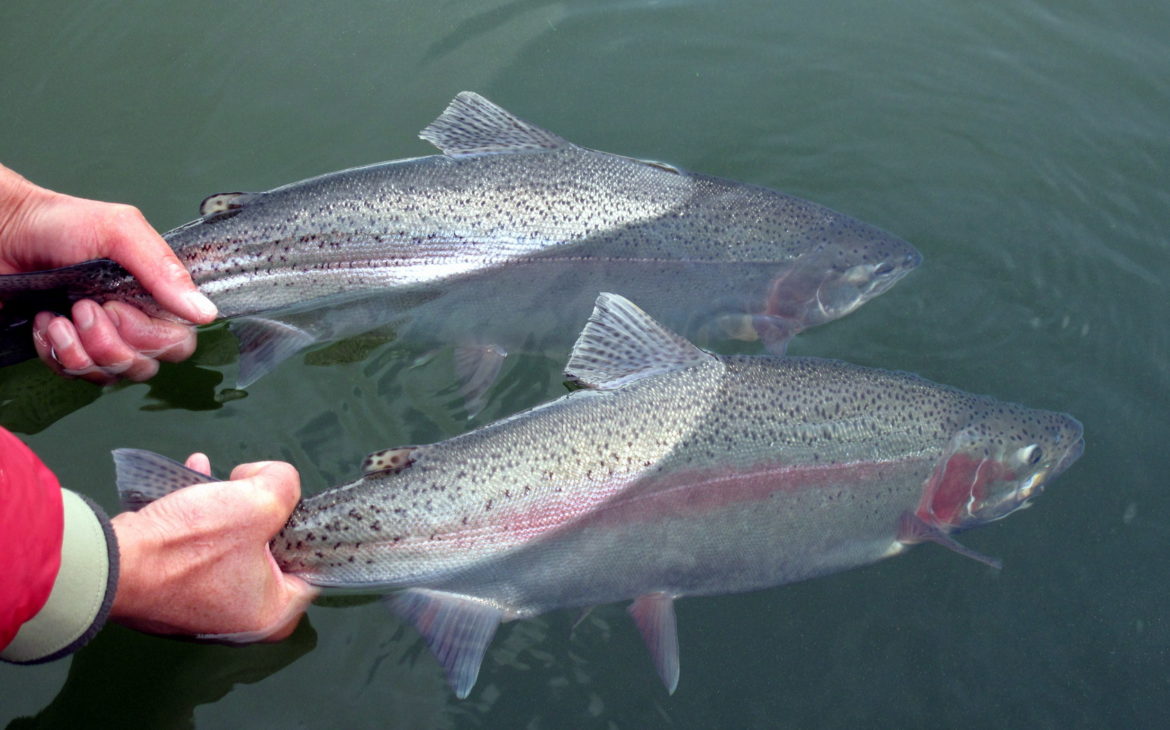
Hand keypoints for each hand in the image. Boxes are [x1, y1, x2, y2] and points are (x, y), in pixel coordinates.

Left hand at [0, 163, 217, 382]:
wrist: (2, 230)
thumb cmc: (58, 222)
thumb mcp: (120, 230)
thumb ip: (164, 270)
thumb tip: (204, 311)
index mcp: (153, 294)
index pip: (178, 340)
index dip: (151, 337)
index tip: (118, 307)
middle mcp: (131, 320)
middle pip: (146, 366)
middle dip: (111, 344)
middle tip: (86, 309)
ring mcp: (98, 338)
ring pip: (110, 375)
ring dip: (80, 348)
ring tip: (60, 316)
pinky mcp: (66, 349)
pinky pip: (73, 374)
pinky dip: (54, 350)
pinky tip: (45, 322)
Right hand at [109, 454, 316, 640]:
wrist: (111, 562)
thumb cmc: (192, 544)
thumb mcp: (259, 501)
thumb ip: (285, 484)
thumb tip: (274, 480)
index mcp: (272, 615)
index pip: (309, 565)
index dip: (302, 525)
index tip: (288, 504)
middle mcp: (240, 620)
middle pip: (269, 550)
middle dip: (258, 510)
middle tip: (249, 489)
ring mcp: (203, 606)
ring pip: (230, 542)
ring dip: (224, 503)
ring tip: (219, 477)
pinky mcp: (172, 589)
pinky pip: (198, 547)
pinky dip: (197, 513)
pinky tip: (194, 475)